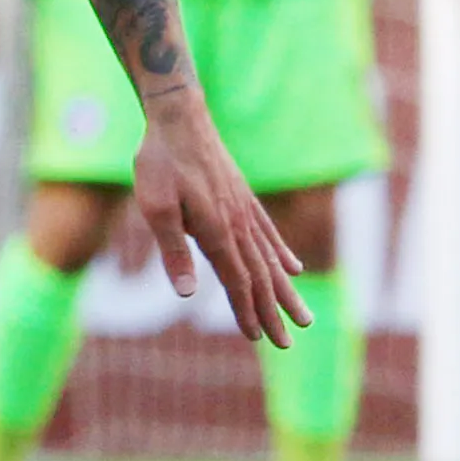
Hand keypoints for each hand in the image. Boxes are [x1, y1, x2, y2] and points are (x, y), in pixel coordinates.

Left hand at [130, 100, 309, 347]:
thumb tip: (187, 295)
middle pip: (261, 276)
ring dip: (285, 290)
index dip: (246, 312)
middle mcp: (238, 224)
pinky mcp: (243, 198)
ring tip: (303, 316)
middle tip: (287, 343)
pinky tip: (293, 269)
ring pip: (270, 259)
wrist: (179, 117)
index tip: (257, 338)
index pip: (237, 281)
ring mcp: (245, 210)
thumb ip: (174, 252)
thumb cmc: (160, 163)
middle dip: (273, 312)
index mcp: (217, 231)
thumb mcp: (156, 208)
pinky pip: (268, 233)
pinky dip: (282, 255)